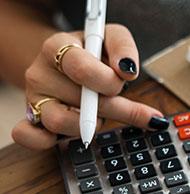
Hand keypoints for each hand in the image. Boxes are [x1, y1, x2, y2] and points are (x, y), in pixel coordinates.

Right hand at [11, 24, 167, 149]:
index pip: (81, 68)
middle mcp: (40, 73)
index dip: (109, 80)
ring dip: (93, 124)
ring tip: (103, 115)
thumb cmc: (91, 51)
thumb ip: (123, 47)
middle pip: (81, 101)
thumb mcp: (109, 37)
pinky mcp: (30, 120)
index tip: (127, 79)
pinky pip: (30, 137)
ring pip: (60, 122)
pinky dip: (49, 141)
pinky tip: (76, 134)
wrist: (62, 60)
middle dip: (117, 108)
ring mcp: (33, 99)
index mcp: (57, 47)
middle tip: (140, 112)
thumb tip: (128, 71)